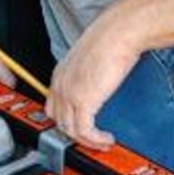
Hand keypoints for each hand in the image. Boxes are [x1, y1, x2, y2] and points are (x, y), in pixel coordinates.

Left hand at [46, 11, 142, 148]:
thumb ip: (89, 75)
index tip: (82, 128)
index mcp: (61, 74)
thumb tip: (98, 85)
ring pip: (70, 130)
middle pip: (59, 121)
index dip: (68, 121)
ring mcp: (69, 93)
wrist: (119, 32)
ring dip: (88, 141)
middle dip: (77, 135)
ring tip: (103, 142)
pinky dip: (95, 139)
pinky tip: (106, 138)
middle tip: (94, 140)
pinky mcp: (83, 101)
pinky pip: (84, 131)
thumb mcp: (92, 59)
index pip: (54, 107)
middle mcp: (60, 84)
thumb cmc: (111, 38)